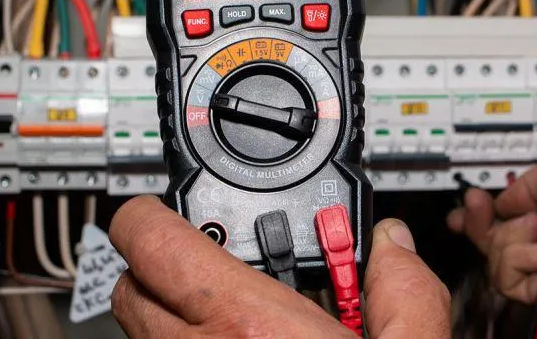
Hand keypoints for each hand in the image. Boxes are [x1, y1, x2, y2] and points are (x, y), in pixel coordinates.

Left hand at [110, 196, 450, 337]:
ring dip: (169, 319)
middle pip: (132, 289)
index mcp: (246, 326)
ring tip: (226, 320)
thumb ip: (405, 293)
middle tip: (203, 265)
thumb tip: (394, 248)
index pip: (150, 241)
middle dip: (158, 268)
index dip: (144, 214)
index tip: (155, 210)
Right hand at [447, 149, 536, 310]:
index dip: (484, 213)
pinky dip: (519, 259)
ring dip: (509, 237)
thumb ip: (520, 188)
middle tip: (470, 209)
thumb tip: (502, 202)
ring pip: (495, 256)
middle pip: (494, 238)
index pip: (510, 215)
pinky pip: (506, 278)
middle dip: (478, 224)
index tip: (470, 205)